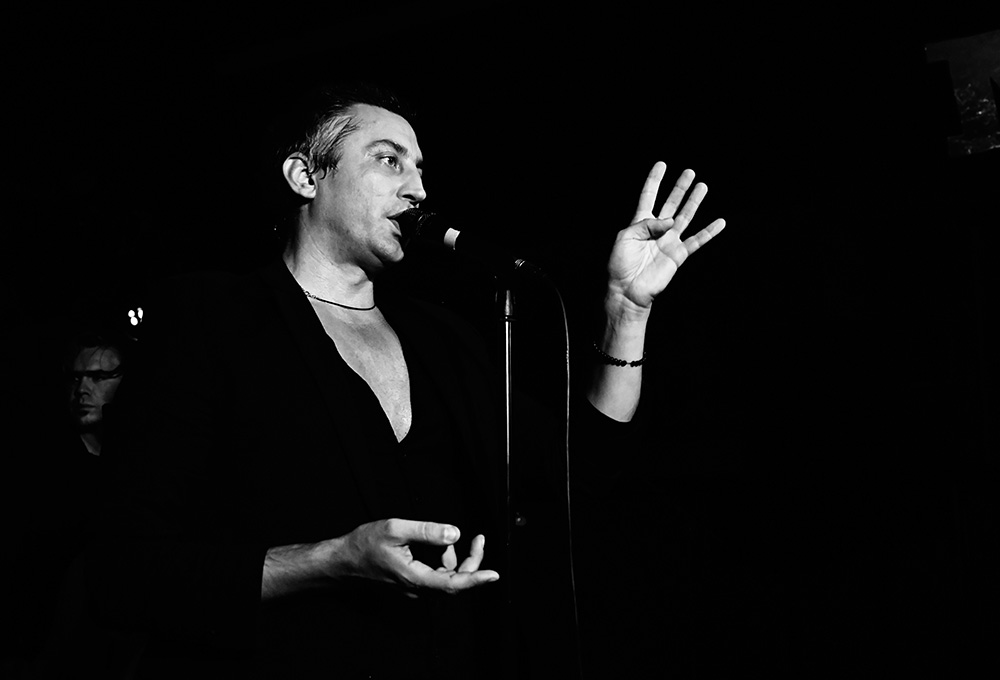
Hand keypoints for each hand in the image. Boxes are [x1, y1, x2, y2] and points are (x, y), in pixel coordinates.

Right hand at [340, 518, 498, 594]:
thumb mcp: (396, 529)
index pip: (453, 584)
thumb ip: (427, 532)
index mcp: (414, 577)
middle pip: (455, 581)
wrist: (342, 562)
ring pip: (446, 578)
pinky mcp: (411, 584)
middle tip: (479, 538)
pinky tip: (435, 546)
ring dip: (454, 559)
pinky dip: (442, 561)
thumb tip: (454, 534)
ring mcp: (414, 588)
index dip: (476, 578)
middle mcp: (417, 588)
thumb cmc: (363, 545)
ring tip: (444, 538)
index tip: (494, 574)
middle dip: (470, 561)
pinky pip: (436, 575)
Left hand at [607, 162, 725, 312]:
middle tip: (689, 172)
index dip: (655, 180)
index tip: (662, 164)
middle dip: (680, 187)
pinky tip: (720, 222)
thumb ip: (647, 224)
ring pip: (685, 217)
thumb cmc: (621, 264)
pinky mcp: (678, 255)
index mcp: (640, 223)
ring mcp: (669, 241)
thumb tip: (671, 221)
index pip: (649, 196)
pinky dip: (709, 232)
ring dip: (694, 202)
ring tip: (703, 186)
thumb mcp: (626, 237)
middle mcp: (657, 230)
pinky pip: (697, 241)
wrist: (628, 290)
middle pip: (671, 203)